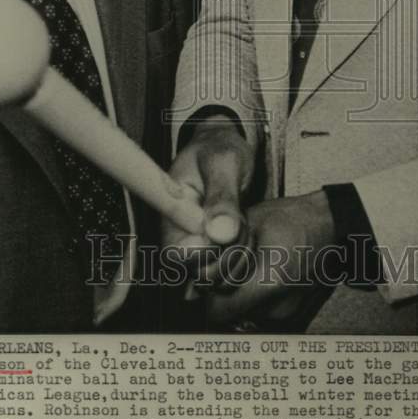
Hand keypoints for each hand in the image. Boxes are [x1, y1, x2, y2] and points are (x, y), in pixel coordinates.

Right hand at [163, 116, 253, 267]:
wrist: (226, 147)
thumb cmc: (220, 148)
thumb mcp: (224, 162)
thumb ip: (222, 195)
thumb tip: (221, 233)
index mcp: (170, 211)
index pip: (176, 255)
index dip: (205, 251)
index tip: (227, 230)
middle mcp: (178, 233)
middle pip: (199, 270)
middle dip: (228, 251)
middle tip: (241, 221)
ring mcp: (195, 243)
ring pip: (217, 272)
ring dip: (238, 252)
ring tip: (244, 221)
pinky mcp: (212, 248)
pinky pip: (229, 267)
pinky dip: (244, 254)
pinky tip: (247, 231)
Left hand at [201, 190, 336, 326]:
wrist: (332, 227)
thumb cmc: (292, 219)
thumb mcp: (249, 224)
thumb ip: (219, 251)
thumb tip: (190, 287)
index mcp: (270, 282)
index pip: (217, 310)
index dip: (207, 292)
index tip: (208, 272)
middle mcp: (278, 308)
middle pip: (228, 313)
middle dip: (220, 291)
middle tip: (228, 264)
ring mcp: (286, 315)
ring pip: (241, 314)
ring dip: (236, 294)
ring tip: (248, 266)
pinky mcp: (290, 315)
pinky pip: (257, 312)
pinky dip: (252, 297)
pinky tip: (261, 274)